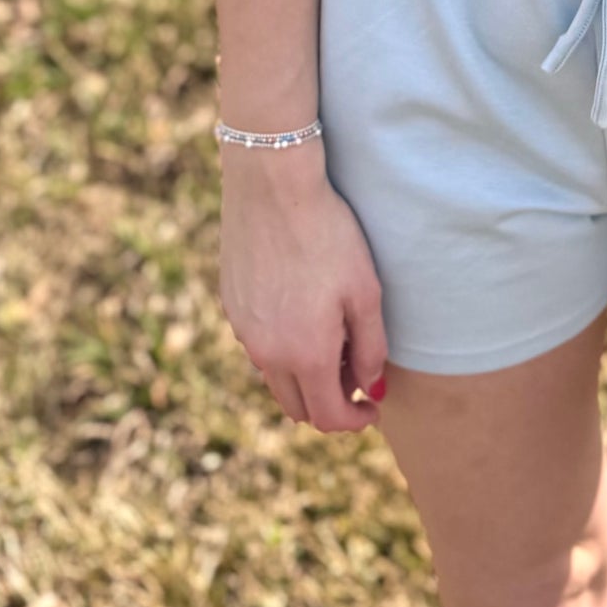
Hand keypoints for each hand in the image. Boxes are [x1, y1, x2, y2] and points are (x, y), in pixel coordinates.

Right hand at [218, 144, 388, 432]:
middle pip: (298, 408)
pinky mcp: (231, 307)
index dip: (356, 420)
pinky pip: (259, 347)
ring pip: (276, 379)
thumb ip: (370, 348)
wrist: (273, 186)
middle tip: (355, 377)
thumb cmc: (328, 235)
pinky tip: (301, 315)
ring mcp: (244, 332)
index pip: (329, 417)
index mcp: (306, 355)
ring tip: (332, 343)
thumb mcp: (365, 291)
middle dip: (330, 404)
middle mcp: (268, 354)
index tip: (374, 406)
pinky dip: (282, 350)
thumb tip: (371, 388)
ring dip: (305, 379)